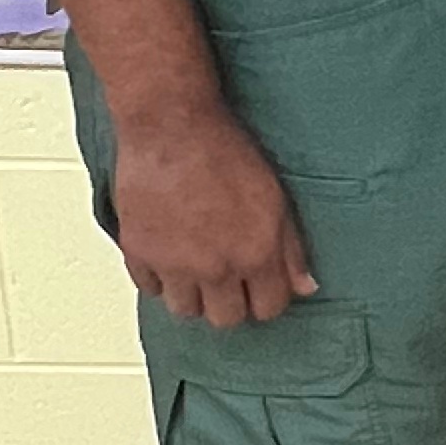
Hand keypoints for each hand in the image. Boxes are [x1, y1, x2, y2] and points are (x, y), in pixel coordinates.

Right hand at [109, 104, 320, 328]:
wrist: (171, 125)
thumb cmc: (224, 151)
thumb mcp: (275, 198)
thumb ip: (291, 249)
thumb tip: (306, 287)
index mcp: (255, 254)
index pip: (268, 309)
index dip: (266, 299)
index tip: (259, 287)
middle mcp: (215, 267)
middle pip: (226, 319)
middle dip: (230, 303)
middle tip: (227, 280)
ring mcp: (173, 263)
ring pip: (185, 310)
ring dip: (192, 294)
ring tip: (195, 268)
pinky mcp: (139, 251)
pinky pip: (149, 288)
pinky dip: (158, 277)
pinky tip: (168, 254)